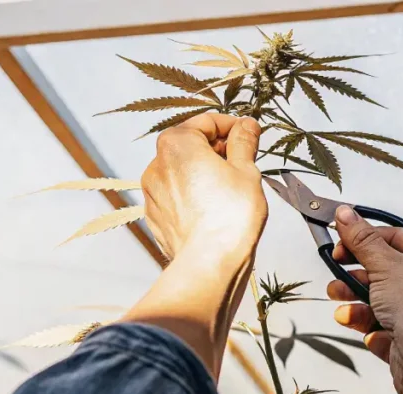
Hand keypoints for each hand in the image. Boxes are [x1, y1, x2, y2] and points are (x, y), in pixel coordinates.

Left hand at [141, 113, 266, 259]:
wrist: (210, 262)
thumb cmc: (230, 214)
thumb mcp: (246, 170)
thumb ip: (243, 142)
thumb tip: (246, 126)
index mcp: (177, 144)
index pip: (207, 121)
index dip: (232, 126)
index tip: (250, 136)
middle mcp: (157, 164)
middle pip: (191, 145)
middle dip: (217, 150)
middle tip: (243, 163)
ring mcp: (152, 193)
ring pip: (182, 172)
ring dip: (204, 173)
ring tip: (229, 189)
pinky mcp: (155, 217)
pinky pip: (176, 196)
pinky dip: (193, 195)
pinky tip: (213, 209)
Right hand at [327, 206, 402, 393]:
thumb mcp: (384, 264)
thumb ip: (361, 239)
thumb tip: (344, 212)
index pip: (397, 238)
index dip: (364, 240)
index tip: (337, 245)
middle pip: (388, 270)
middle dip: (356, 277)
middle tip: (335, 278)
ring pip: (384, 299)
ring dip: (358, 303)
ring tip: (340, 305)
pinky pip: (388, 325)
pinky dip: (373, 326)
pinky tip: (371, 334)